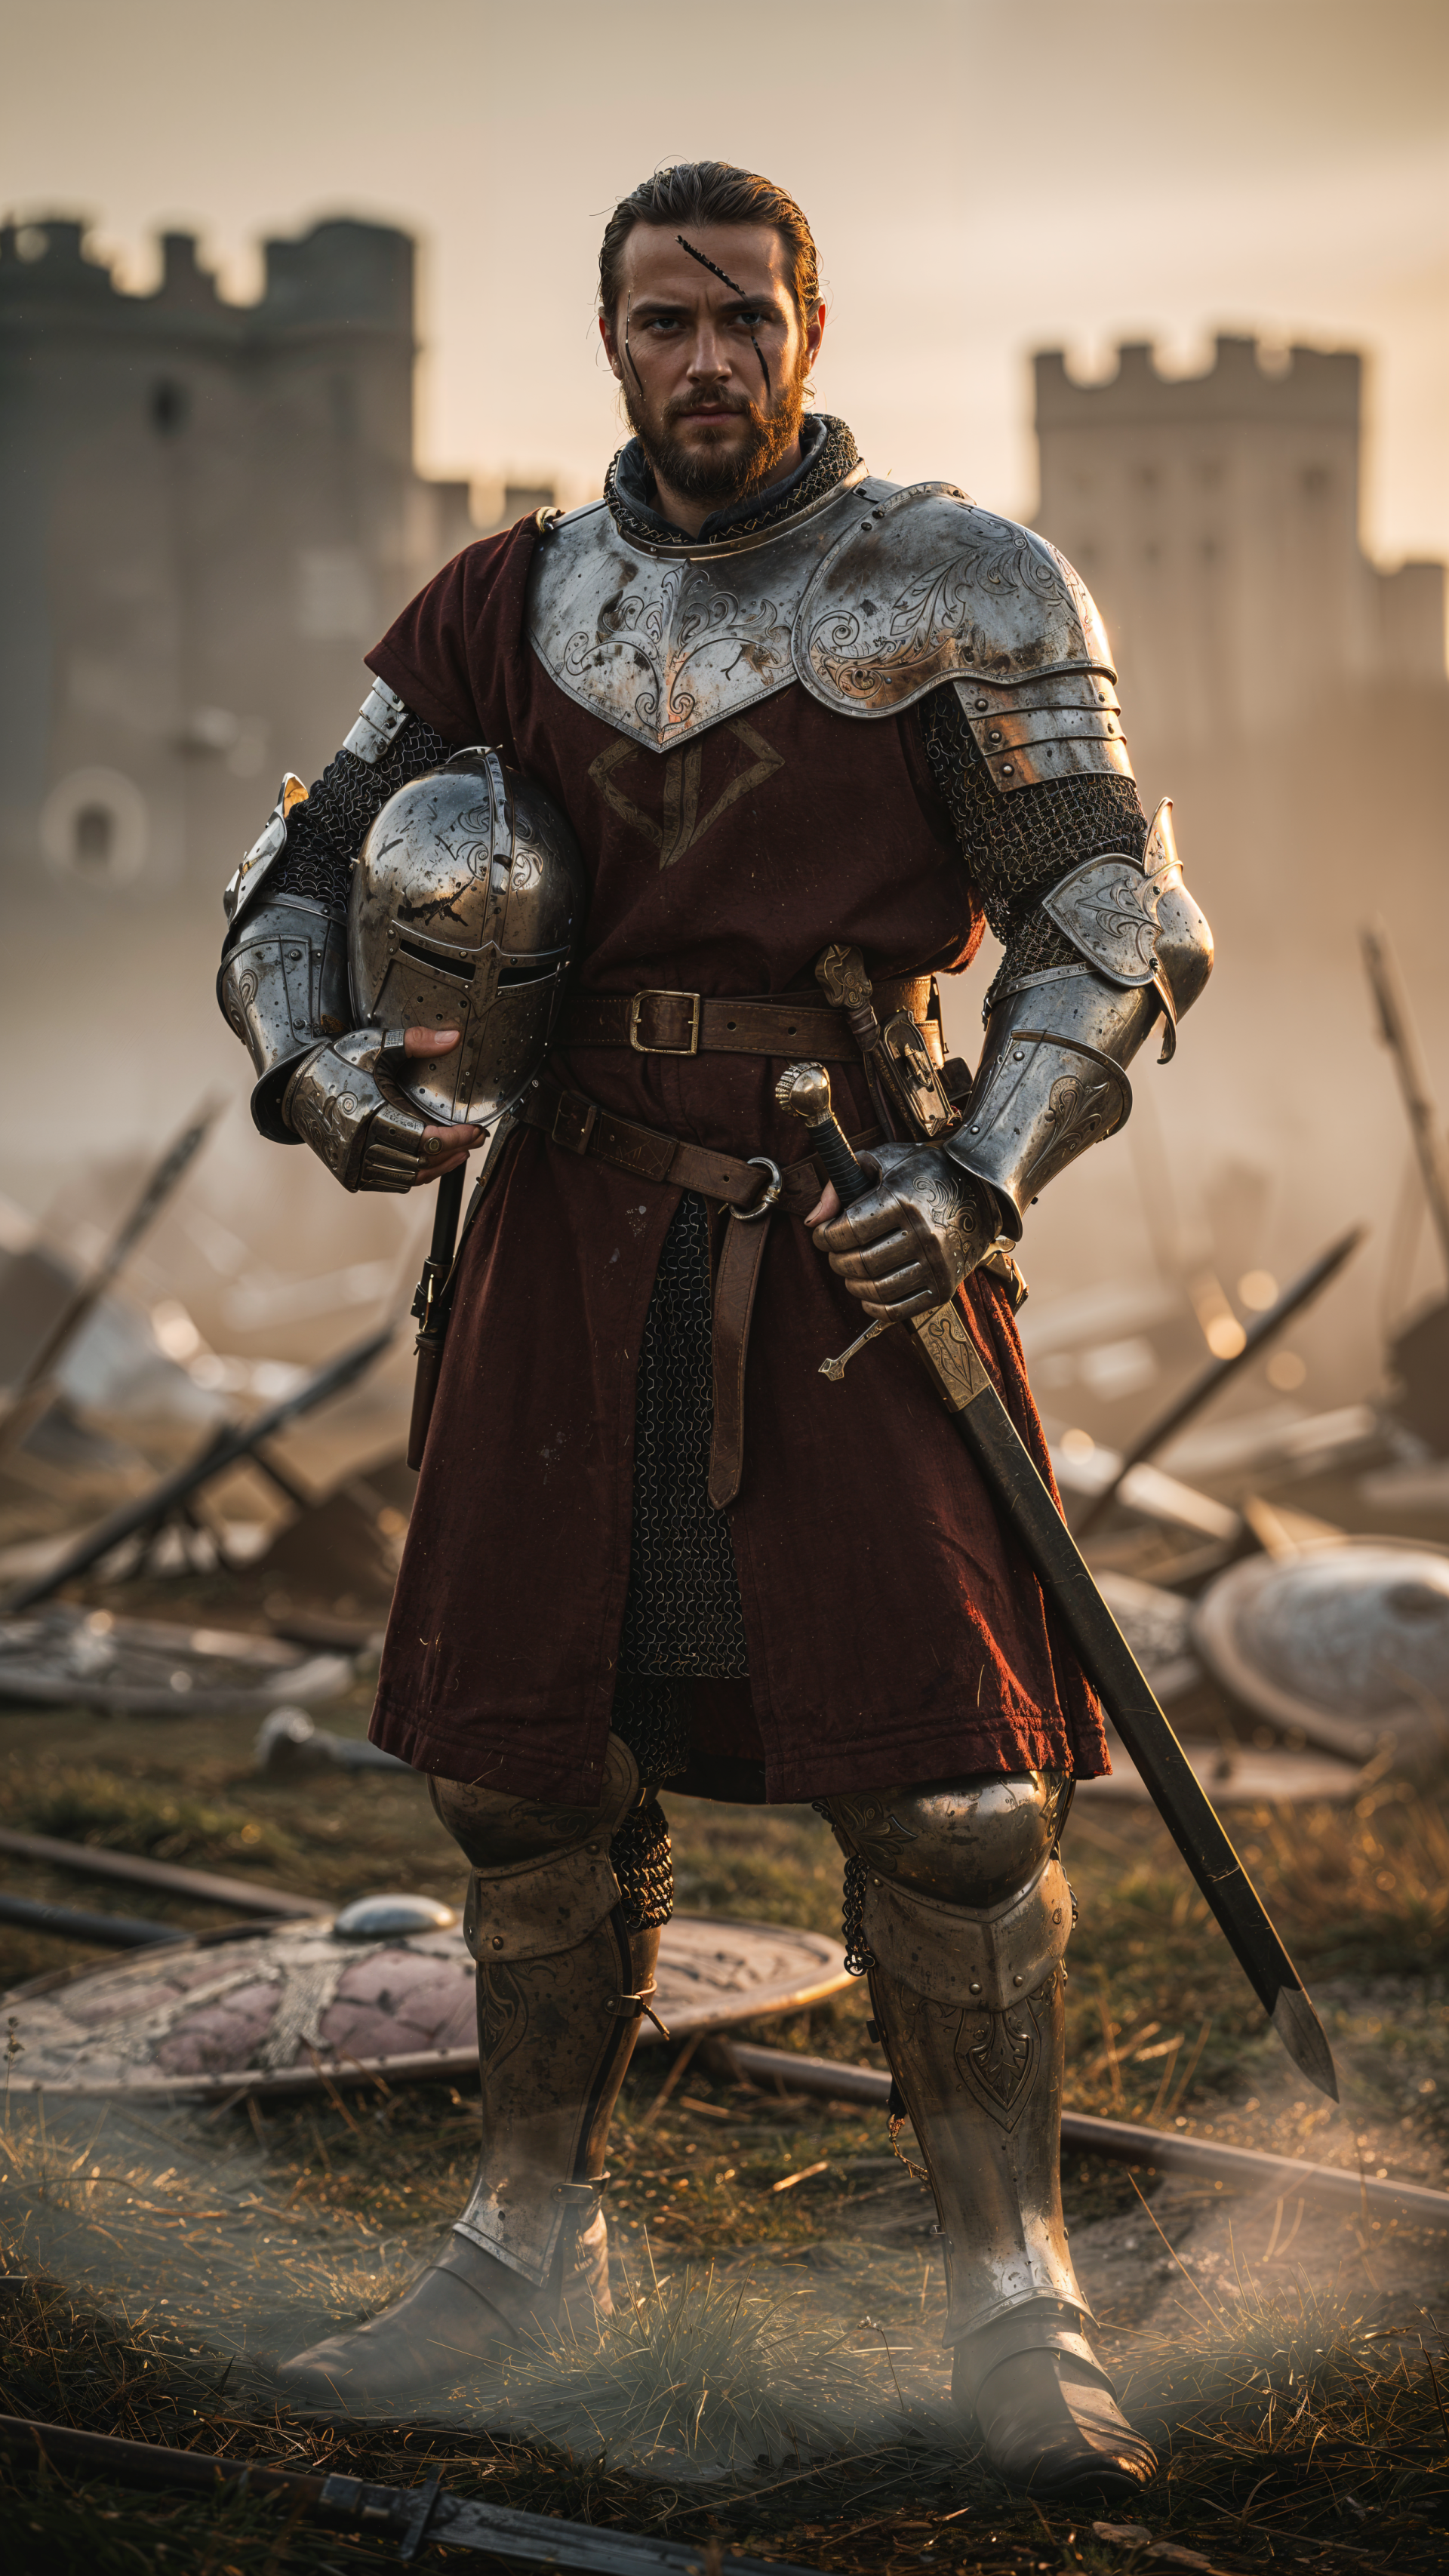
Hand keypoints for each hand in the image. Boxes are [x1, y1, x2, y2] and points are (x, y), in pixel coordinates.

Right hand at [284, 1026, 480, 1193]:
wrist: (292, 1086)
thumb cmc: (334, 1063)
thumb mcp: (374, 1046)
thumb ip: (415, 1042)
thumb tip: (452, 1037)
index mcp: (370, 1114)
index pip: (424, 1139)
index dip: (455, 1139)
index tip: (474, 1132)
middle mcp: (360, 1144)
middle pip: (421, 1162)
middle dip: (453, 1153)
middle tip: (473, 1140)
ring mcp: (352, 1162)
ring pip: (407, 1177)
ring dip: (436, 1168)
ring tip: (457, 1153)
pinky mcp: (348, 1173)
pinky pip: (388, 1182)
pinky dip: (412, 1176)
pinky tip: (427, 1164)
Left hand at [811, 1142, 995, 1320]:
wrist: (982, 1192)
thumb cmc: (925, 1174)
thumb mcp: (883, 1162)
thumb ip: (841, 1186)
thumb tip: (814, 1220)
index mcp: (902, 1201)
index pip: (847, 1231)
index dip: (825, 1237)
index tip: (823, 1235)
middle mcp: (922, 1234)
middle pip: (858, 1262)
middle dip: (836, 1260)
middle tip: (837, 1252)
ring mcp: (936, 1264)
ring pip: (875, 1289)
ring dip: (852, 1284)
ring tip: (851, 1271)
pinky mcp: (944, 1287)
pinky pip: (897, 1311)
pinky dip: (873, 1307)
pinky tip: (867, 1295)